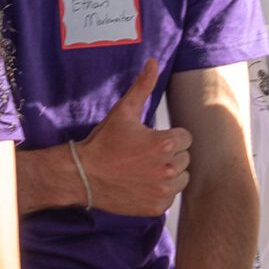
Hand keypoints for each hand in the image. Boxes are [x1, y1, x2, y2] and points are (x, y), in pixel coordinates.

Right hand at [75, 58, 191, 215]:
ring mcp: (163, 190)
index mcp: (165, 143)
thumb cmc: (104, 143)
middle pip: (185, 158)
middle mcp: (168, 168)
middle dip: (169, 155)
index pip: (185, 138)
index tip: (151, 140)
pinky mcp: (157, 207)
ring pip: (181, 178)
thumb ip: (143, 86)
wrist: (83, 175)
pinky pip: (170, 197)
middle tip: (145, 155)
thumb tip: (153, 61)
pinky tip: (142, 184)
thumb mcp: (123, 111)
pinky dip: (160, 192)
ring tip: (145, 169)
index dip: (169, 137)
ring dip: (169, 174)